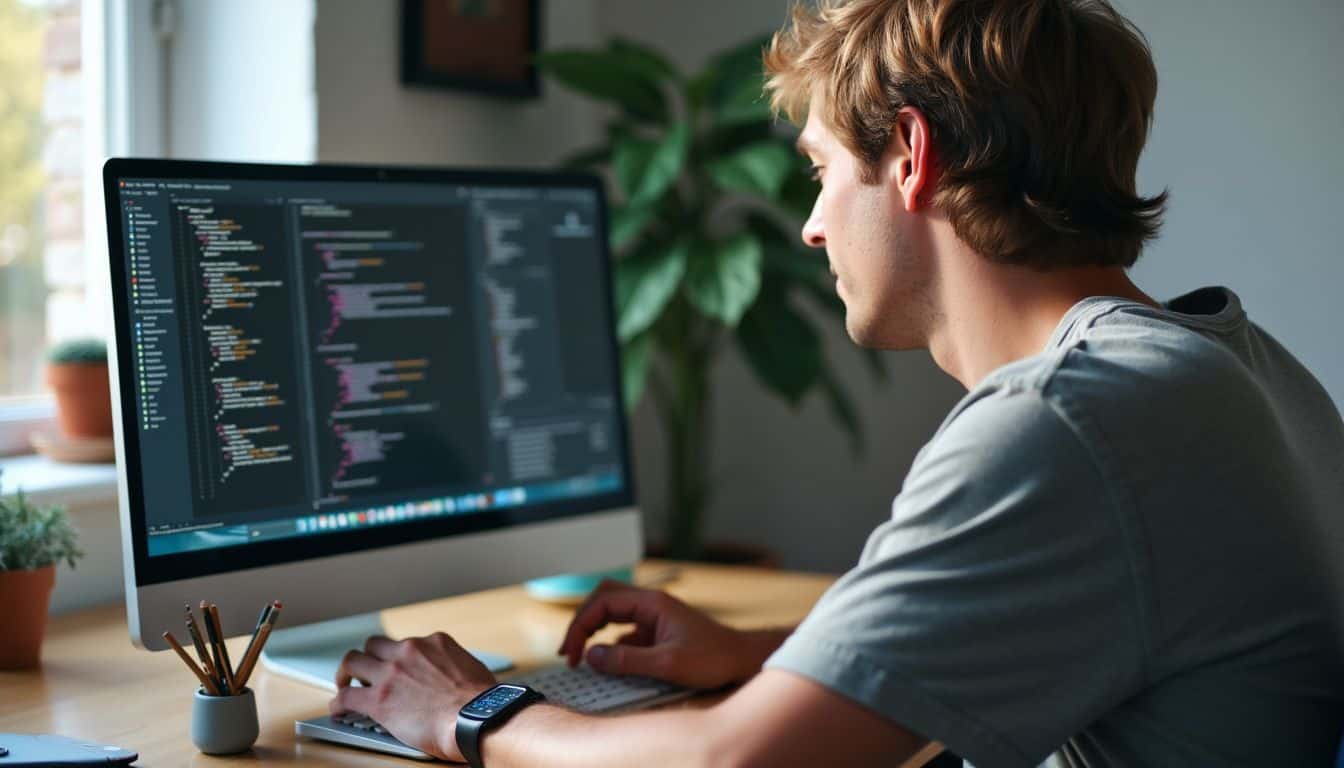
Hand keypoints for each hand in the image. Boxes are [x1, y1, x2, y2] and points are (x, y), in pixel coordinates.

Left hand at [331, 632, 496, 760]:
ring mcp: (391, 673)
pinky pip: (347, 697)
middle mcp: (409, 651)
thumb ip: (453, 665)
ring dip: (346, 673)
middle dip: (367, 658)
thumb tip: (453, 675)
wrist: (477, 717)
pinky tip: (339, 709)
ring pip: (352, 662)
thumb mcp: (471, 668)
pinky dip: (339, 702)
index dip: (396, 656)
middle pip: (374, 645)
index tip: (395, 666)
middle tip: (364, 671)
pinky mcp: (378, 699)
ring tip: (343, 684)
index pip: (406, 642)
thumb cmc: (482, 701)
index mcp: (434, 642)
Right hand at [558, 579, 782, 689]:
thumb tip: (592, 656)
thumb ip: (627, 660)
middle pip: (603, 598)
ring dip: (593, 629)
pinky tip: (609, 662)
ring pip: (612, 611)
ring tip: (581, 655)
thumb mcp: (667, 664)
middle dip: (581, 622)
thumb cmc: (713, 658)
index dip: (580, 626)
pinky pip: (625, 629)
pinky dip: (610, 642)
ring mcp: (654, 616)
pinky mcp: (657, 631)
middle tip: (569, 651)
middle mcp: (650, 604)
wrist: (742, 660)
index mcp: (652, 603)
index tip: (573, 654)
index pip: (602, 603)